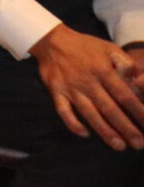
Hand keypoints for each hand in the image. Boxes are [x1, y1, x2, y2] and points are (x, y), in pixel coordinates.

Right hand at [32, 23, 143, 148]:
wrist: (51, 40)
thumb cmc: (85, 46)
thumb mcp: (108, 48)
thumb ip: (126, 63)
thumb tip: (139, 79)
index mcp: (102, 70)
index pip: (124, 95)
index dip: (138, 111)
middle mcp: (87, 82)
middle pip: (109, 109)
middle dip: (125, 128)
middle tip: (139, 144)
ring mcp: (70, 88)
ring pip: (89, 113)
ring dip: (104, 131)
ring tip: (119, 146)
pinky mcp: (56, 92)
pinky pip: (63, 111)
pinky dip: (73, 124)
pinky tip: (84, 134)